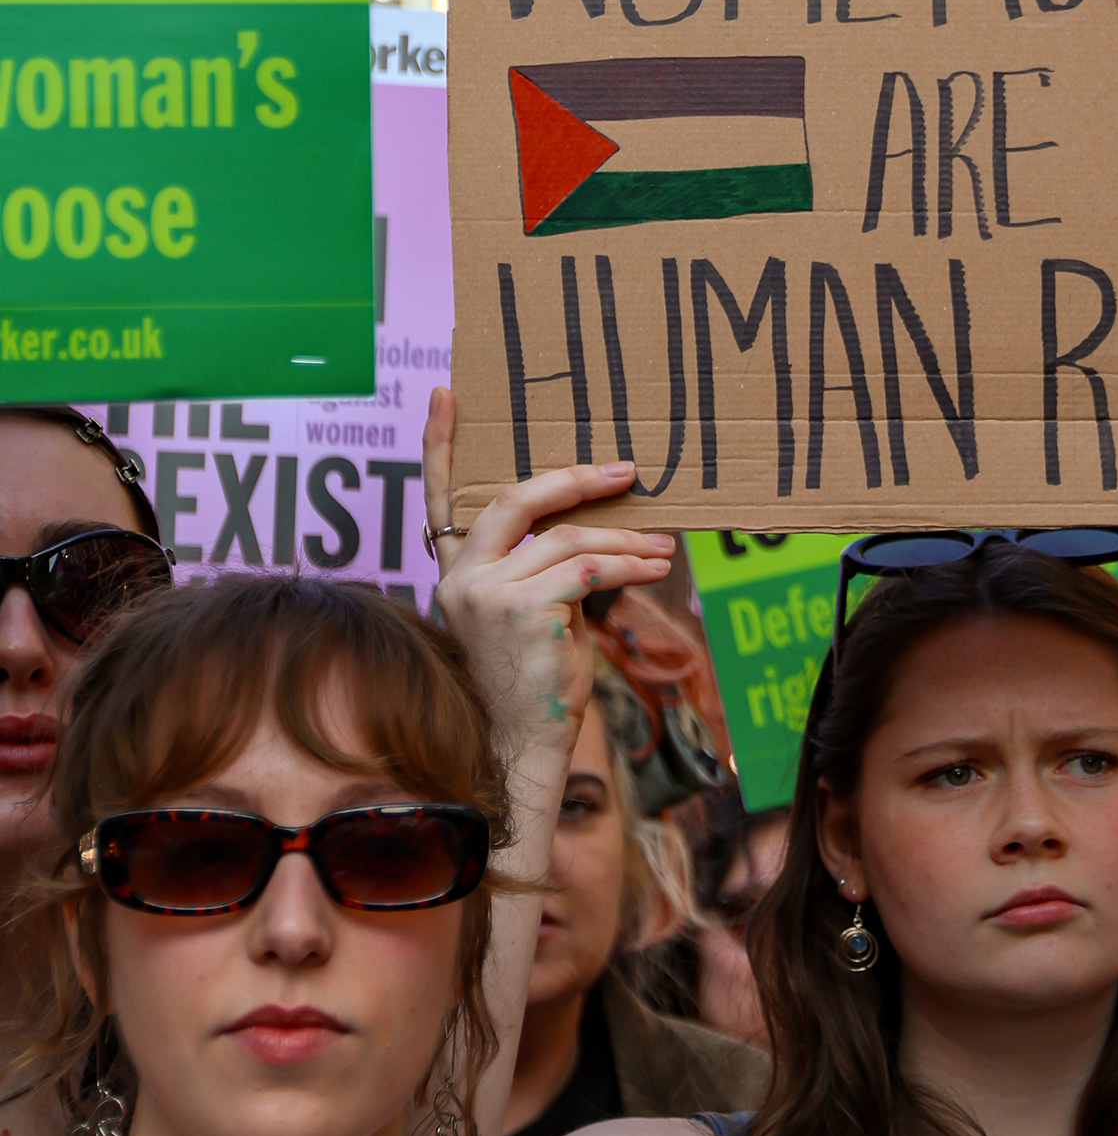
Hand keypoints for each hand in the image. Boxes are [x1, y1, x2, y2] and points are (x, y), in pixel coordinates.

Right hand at [422, 386, 672, 755]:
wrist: (524, 743)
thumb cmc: (535, 678)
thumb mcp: (533, 610)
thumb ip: (544, 565)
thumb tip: (600, 522)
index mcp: (455, 570)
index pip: (437, 495)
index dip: (440, 442)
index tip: (445, 392)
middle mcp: (460, 576)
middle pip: (515, 499)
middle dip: (575, 479)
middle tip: (625, 471)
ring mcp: (486, 592)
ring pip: (566, 538)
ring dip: (624, 539)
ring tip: (662, 548)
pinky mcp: (521, 610)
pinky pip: (587, 569)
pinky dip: (628, 564)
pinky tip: (654, 568)